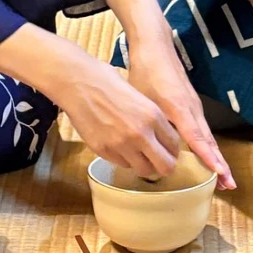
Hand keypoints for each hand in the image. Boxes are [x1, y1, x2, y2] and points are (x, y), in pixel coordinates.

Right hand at [50, 52, 182, 179]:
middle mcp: (141, 134)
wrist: (78, 83)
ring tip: (139, 156)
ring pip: (144, 170)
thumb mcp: (139, 95)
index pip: (174, 145)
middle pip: (165, 166)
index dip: (172, 150)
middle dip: (165, 165)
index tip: (167, 150)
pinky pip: (122, 164)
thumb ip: (152, 117)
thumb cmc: (107, 81)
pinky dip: (125, 160)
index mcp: (153, 115)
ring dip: (144, 165)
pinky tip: (120, 148)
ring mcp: (121, 145)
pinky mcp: (104, 151)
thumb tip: (161, 135)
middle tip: (159, 161)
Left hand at [127, 37, 235, 188]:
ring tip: (223, 179)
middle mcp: (192, 109)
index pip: (198, 139)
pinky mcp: (191, 105)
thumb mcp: (143, 99)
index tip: (220, 174)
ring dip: (216, 158)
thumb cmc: (146, 71)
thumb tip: (151, 147)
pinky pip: (202, 130)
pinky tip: (208, 158)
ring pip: (208, 137)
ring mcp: (194, 106)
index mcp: (180, 109)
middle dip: (220, 165)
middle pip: (209, 142)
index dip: (209, 158)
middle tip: (229, 186)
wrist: (156, 46)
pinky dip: (208, 146)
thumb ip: (151, 122)